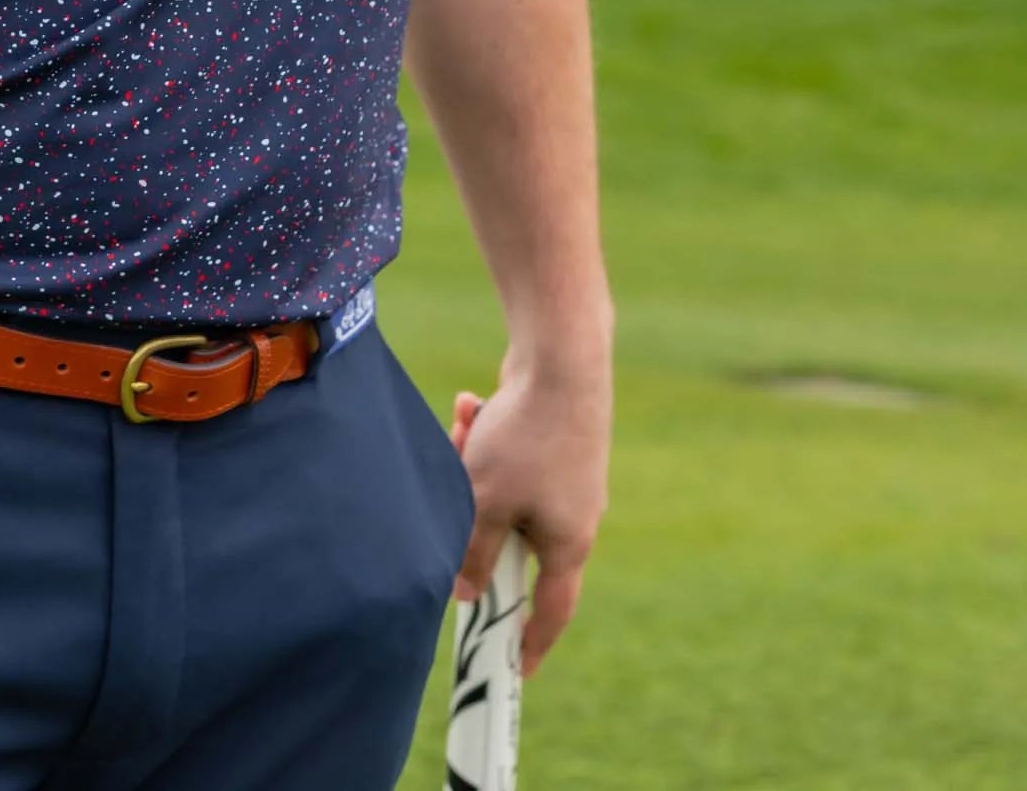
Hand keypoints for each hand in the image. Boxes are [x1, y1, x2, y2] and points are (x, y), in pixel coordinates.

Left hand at [450, 357, 609, 675]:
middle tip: (453, 494)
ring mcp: (568, 478)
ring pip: (501, 491)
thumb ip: (472, 551)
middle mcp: (575, 515)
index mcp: (568, 543)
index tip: (515, 670)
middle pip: (510, 540)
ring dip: (472, 465)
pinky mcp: (554, 442)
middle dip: (473, 518)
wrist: (563, 358)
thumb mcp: (486, 500)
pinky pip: (508, 457)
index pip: (550, 610)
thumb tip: (465, 593)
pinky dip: (484, 436)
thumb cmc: (526, 436)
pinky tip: (472, 404)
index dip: (530, 641)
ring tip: (465, 426)